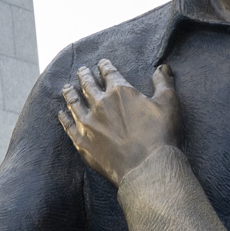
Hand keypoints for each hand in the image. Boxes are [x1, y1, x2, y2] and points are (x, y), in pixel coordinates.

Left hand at [55, 60, 179, 184]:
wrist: (146, 167)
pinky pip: (68, 126)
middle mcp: (100, 104)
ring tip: (66, 87)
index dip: (104, 66)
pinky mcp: (82, 141)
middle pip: (88, 85)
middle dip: (84, 75)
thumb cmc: (160, 135)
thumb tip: (163, 67)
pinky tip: (61, 113)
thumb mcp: (168, 104)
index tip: (101, 63)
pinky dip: (64, 117)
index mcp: (120, 92)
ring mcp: (88, 123)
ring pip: (74, 102)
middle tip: (81, 70)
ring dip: (69, 93)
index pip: (109, 73)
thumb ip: (163, 83)